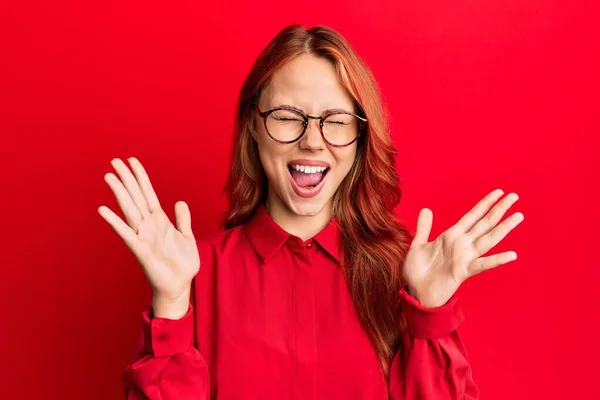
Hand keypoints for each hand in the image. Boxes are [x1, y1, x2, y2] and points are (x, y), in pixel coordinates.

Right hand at [98, 157, 199, 309]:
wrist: (180, 285)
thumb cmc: (182, 263)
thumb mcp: (187, 237)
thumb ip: (182, 219)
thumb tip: (179, 202)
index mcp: (160, 220)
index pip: (148, 193)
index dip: (141, 177)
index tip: (132, 160)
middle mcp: (149, 225)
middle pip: (136, 196)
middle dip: (126, 179)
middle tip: (114, 160)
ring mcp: (143, 236)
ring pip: (129, 209)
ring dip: (119, 193)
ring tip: (109, 176)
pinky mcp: (140, 250)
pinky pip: (126, 233)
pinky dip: (115, 221)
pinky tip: (103, 210)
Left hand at [403, 189, 523, 307]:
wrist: (415, 292)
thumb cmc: (417, 271)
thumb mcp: (418, 245)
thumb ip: (424, 228)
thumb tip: (426, 209)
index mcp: (452, 236)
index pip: (472, 216)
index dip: (485, 203)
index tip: (499, 192)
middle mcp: (462, 245)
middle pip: (485, 223)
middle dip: (499, 210)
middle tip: (515, 196)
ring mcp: (464, 257)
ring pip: (488, 239)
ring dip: (503, 228)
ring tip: (518, 217)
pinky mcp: (463, 272)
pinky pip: (482, 264)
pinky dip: (496, 260)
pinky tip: (511, 255)